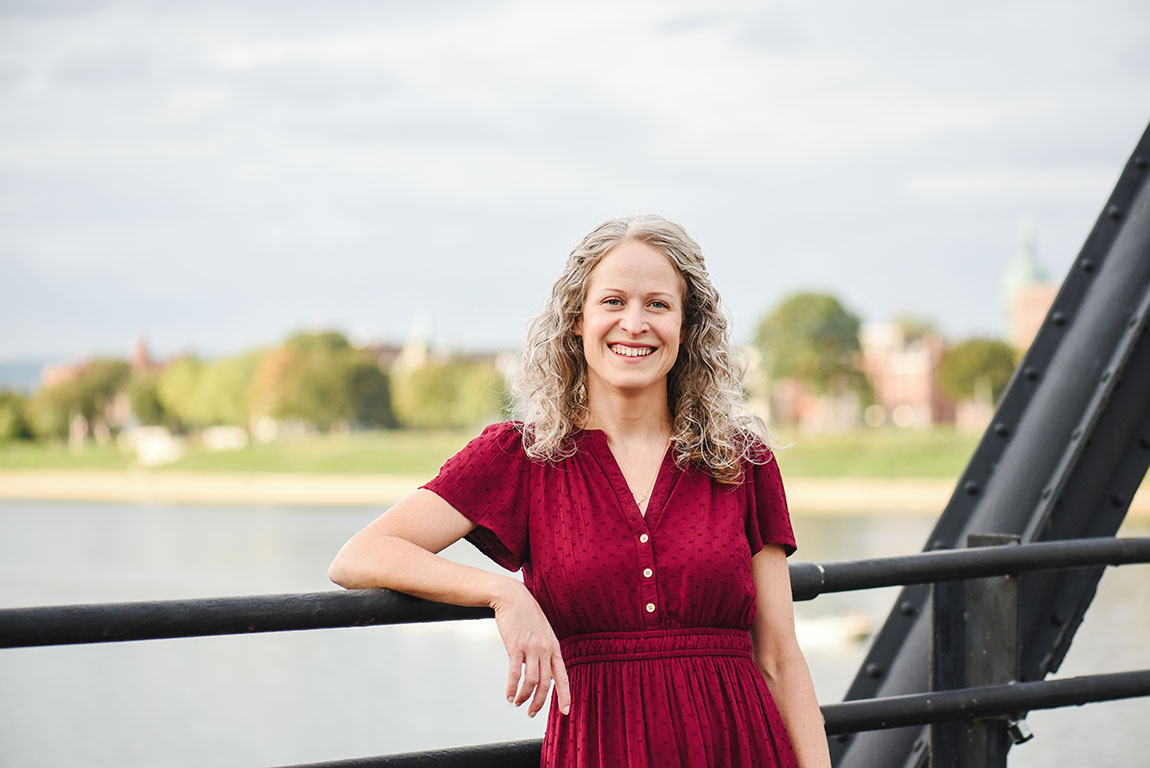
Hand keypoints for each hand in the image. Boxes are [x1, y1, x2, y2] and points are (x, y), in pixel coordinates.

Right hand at [490, 578, 570, 717]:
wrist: (512, 597)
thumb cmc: (526, 615)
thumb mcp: (543, 632)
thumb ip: (544, 652)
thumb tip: (540, 672)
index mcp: (554, 647)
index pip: (563, 676)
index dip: (565, 695)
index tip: (565, 711)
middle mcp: (545, 649)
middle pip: (546, 684)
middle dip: (539, 702)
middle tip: (531, 712)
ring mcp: (531, 647)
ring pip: (531, 681)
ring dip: (524, 696)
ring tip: (517, 702)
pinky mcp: (516, 646)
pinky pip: (514, 673)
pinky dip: (511, 687)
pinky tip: (508, 695)